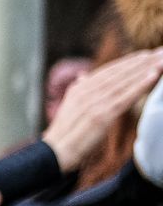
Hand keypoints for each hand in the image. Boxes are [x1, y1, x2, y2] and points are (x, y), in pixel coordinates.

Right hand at [41, 48, 162, 172]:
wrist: (54, 154)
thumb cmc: (64, 135)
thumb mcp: (70, 108)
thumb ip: (79, 90)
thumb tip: (83, 76)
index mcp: (80, 89)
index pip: (108, 71)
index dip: (129, 61)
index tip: (146, 54)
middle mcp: (86, 92)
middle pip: (119, 72)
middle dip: (142, 61)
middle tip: (161, 51)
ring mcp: (94, 103)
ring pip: (125, 81)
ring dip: (145, 69)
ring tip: (162, 59)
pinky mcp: (102, 115)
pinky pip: (126, 96)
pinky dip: (141, 84)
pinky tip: (154, 74)